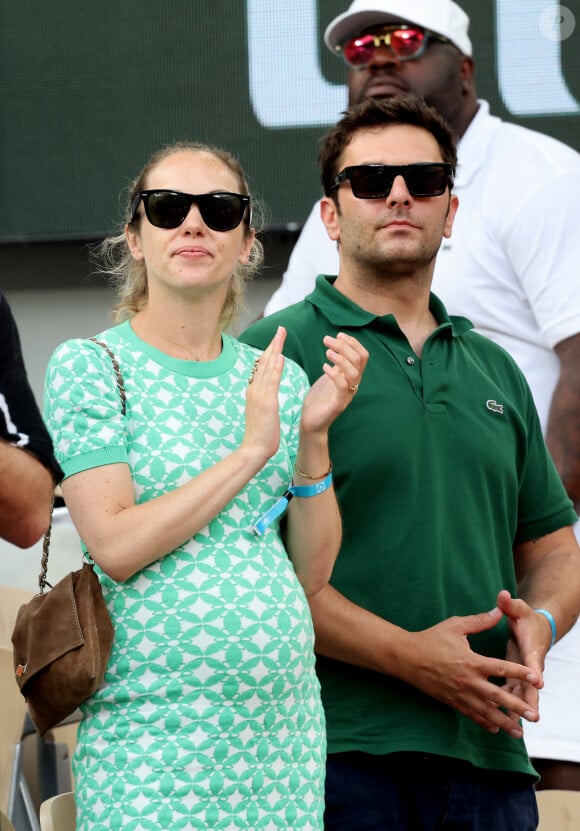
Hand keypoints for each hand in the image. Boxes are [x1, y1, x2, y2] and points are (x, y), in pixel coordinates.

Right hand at [242, 326, 285, 462]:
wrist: (255, 449)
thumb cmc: (261, 433)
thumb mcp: (262, 412)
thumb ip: (264, 399)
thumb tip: (268, 391)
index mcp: (253, 392)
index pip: (261, 366)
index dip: (269, 351)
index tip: (276, 339)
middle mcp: (253, 390)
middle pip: (263, 362)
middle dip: (273, 344)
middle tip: (280, 329)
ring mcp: (258, 395)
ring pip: (266, 367)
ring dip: (275, 350)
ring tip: (281, 335)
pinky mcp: (266, 403)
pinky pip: (271, 382)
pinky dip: (275, 368)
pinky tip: (280, 356)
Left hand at [300, 333, 368, 433]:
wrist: (312, 422)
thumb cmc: (319, 399)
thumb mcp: (329, 376)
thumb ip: (336, 363)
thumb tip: (336, 344)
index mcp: (352, 377)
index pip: (362, 355)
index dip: (353, 342)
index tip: (338, 334)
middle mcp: (353, 385)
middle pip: (359, 360)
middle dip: (344, 346)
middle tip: (326, 340)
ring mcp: (347, 395)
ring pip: (354, 372)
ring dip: (341, 358)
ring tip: (327, 352)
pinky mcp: (338, 404)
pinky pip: (342, 387)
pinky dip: (334, 374)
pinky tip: (324, 367)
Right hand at [400, 607, 541, 736]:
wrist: (406, 657)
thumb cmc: (431, 639)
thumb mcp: (455, 626)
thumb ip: (479, 621)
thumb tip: (498, 611)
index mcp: (471, 661)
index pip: (501, 668)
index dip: (520, 673)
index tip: (536, 678)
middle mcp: (468, 681)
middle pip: (498, 697)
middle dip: (517, 707)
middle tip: (534, 715)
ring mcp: (459, 694)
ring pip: (486, 712)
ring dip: (504, 722)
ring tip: (519, 732)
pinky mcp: (451, 701)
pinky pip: (471, 715)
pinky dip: (484, 722)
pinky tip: (495, 729)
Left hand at [496, 589, 547, 721]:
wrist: (536, 630)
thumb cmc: (526, 619)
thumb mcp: (520, 610)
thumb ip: (510, 604)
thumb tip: (503, 595)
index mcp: (530, 648)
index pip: (534, 660)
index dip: (535, 670)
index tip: (538, 681)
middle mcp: (530, 666)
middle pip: (531, 685)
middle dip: (531, 700)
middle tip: (533, 715)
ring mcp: (523, 676)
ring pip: (521, 696)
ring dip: (519, 710)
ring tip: (515, 728)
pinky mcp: (516, 680)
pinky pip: (511, 696)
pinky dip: (507, 708)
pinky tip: (500, 722)